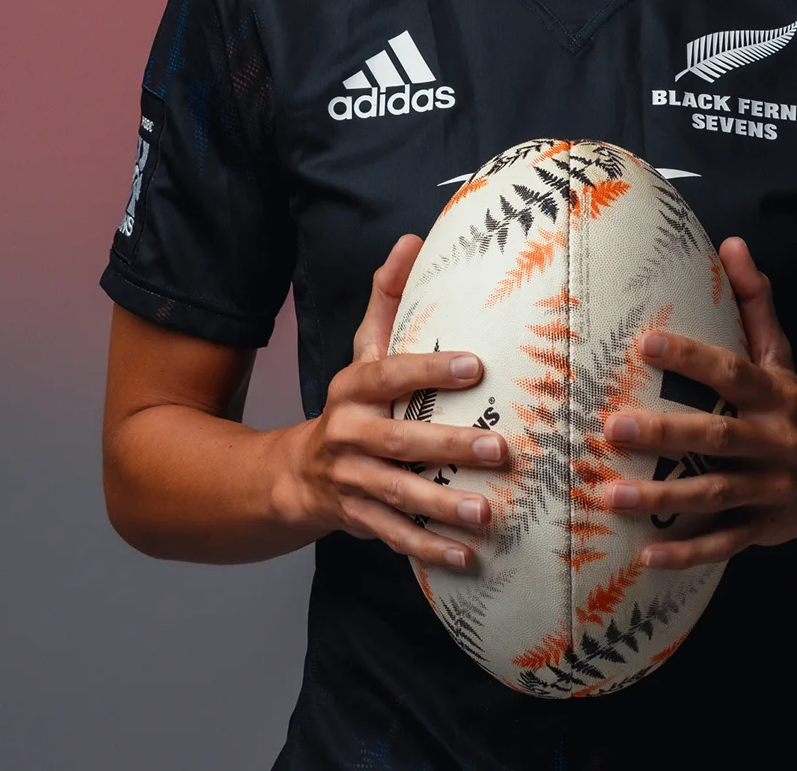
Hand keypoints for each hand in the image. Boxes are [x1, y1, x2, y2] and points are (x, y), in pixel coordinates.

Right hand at [277, 234, 508, 568]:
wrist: (297, 474)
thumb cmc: (354, 402)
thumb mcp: (364, 350)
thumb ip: (388, 298)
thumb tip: (411, 239)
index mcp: (353, 387)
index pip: (390, 374)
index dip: (429, 369)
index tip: (475, 367)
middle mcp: (347, 433)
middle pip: (399, 440)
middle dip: (448, 446)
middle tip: (500, 448)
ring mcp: (351, 481)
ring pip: (398, 494)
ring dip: (443, 506)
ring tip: (489, 512)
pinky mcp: (359, 519)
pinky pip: (395, 537)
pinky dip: (429, 550)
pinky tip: (468, 556)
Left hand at [599, 236, 796, 567]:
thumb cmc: (795, 410)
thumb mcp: (782, 358)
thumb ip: (756, 303)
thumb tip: (731, 243)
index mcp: (775, 396)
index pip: (732, 373)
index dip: (692, 359)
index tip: (644, 344)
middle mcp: (775, 444)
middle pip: (718, 439)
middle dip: (664, 436)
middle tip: (609, 427)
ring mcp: (769, 491)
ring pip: (713, 496)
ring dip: (661, 500)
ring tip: (607, 496)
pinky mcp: (761, 530)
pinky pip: (722, 544)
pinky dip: (686, 554)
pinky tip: (643, 557)